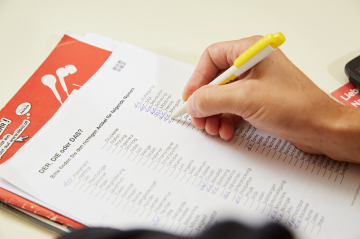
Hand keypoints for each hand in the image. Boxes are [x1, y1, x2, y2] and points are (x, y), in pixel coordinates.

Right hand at [182, 36, 359, 162]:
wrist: (323, 128)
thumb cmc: (296, 106)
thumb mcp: (246, 99)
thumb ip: (212, 99)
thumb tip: (193, 103)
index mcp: (251, 52)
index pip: (211, 58)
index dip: (197, 78)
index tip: (190, 98)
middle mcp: (253, 65)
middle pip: (216, 80)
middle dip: (206, 102)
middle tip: (199, 119)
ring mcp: (256, 83)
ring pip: (223, 96)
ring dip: (215, 114)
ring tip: (214, 129)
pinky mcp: (260, 100)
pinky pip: (234, 107)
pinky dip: (226, 119)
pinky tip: (226, 131)